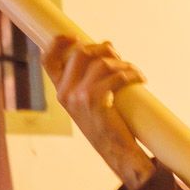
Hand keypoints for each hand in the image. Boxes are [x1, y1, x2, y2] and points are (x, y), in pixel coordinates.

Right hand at [44, 37, 155, 189]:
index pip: (48, 60)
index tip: (75, 36)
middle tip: (119, 56)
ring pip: (102, 63)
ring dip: (124, 64)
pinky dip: (133, 74)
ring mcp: (79, 97)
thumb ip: (88, 80)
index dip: (58, 43)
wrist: (116, 153)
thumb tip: (105, 50)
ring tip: (135, 72)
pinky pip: (117, 76)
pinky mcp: (96, 100)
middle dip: (103, 49)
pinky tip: (141, 79)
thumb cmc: (107, 126)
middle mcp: (65, 93)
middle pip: (81, 53)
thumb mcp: (89, 103)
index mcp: (61, 92)